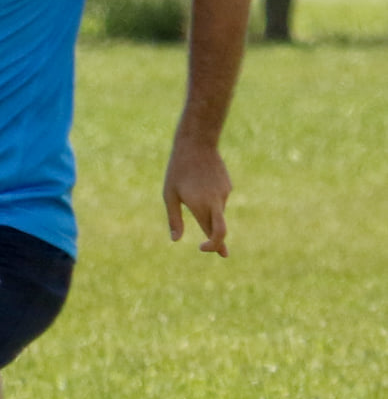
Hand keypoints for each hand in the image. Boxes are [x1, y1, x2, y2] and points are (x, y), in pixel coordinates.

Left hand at [163, 138, 231, 256]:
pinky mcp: (227, 185)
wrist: (197, 144)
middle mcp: (217, 201)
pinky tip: (200, 180)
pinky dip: (209, 198)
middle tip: (222, 254)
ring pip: (216, 210)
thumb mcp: (169, 195)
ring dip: (205, 209)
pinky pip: (217, 198)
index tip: (203, 249)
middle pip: (222, 228)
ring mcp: (225, 193)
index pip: (215, 233)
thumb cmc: (178, 170)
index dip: (213, 247)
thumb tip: (176, 240)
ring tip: (189, 186)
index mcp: (202, 206)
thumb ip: (174, 219)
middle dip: (220, 242)